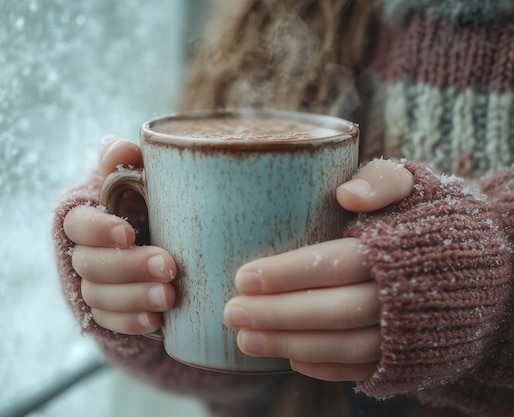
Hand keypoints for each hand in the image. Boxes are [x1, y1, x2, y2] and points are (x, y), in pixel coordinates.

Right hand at [64, 137, 176, 334]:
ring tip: (168, 296)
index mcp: (85, 218)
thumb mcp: (138, 177)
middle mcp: (82, 252)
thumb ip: (125, 160)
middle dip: (128, 267)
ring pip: (98, 296)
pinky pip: (109, 322)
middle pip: (90, 264)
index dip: (97, 231)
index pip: (76, 224)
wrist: (159, 241)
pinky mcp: (107, 311)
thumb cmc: (147, 202)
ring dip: (133, 298)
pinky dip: (131, 322)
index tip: (127, 233)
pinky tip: (156, 321)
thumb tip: (123, 148)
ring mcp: (92, 284)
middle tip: (169, 266)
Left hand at [224, 159, 413, 380]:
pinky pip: (364, 368)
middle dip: (278, 315)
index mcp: (398, 249)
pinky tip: (291, 359)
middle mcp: (404, 295)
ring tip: (245, 340)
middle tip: (231, 312)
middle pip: (335, 311)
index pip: (336, 264)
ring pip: (346, 346)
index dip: (288, 274)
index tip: (243, 277)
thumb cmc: (426, 216)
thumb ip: (383, 179)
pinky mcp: (408, 355)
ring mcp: (408, 331)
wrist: (478, 260)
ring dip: (291, 345)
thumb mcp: (413, 182)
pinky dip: (326, 367)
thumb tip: (348, 195)